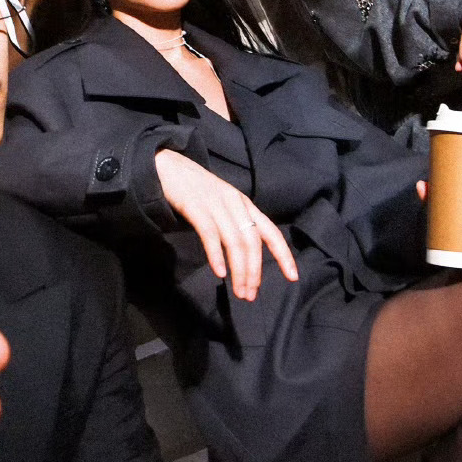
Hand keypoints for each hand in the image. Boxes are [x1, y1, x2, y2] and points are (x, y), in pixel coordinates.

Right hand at [155, 148, 298, 300]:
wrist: (168, 166)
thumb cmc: (196, 190)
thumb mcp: (223, 205)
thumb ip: (235, 224)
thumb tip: (245, 256)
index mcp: (245, 205)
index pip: (271, 232)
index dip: (284, 255)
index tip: (293, 277)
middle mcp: (236, 204)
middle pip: (253, 242)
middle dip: (254, 271)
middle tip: (250, 295)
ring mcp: (216, 204)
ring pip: (235, 242)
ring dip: (239, 270)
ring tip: (239, 291)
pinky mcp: (196, 206)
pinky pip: (211, 234)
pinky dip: (217, 255)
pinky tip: (220, 273)